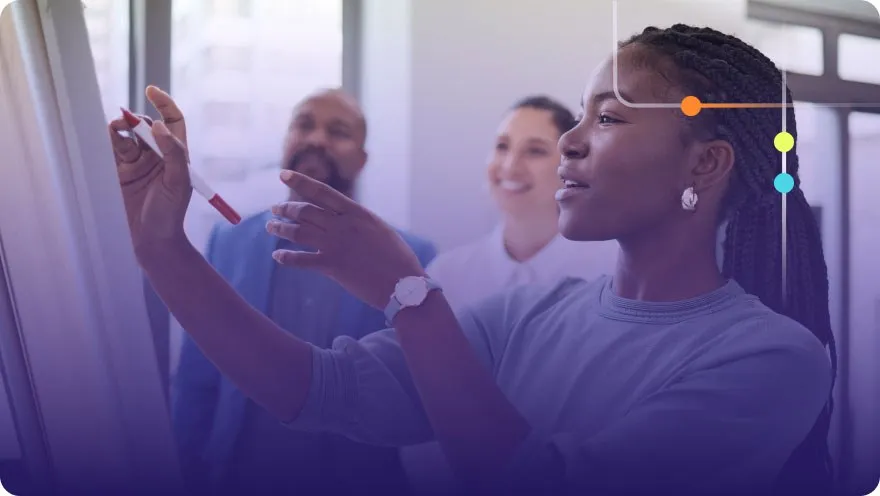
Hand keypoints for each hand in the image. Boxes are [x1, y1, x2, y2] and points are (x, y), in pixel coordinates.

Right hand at [108, 86, 191, 258]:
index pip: (173, 121)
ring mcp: (136, 163)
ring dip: (120, 128)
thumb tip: (159, 126)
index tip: (151, 91)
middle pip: (145, 125)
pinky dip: (108, 140)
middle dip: (135, 119)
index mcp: (176, 155)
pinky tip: (107, 140)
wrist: (151, 240)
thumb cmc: (170, 214)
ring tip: (115, 131)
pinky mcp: (118, 171)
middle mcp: (157, 155)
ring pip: (125, 134)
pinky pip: (111, 148)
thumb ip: (174, 153)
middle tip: (126, 122)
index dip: (164, 103)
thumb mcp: (179, 183)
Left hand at [267, 170, 425, 308]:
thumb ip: (358, 221)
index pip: (322, 192)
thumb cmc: (397, 258)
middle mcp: (343, 225)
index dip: (300, 182)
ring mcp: (335, 245)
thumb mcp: (379, 229)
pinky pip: (301, 260)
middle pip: (305, 212)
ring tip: (271, 227)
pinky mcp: (332, 266)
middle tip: (275, 209)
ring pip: (298, 232)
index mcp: (357, 213)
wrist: (403, 284)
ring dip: (280, 228)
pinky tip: (278, 256)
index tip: (283, 175)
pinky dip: (286, 257)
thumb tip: (343, 217)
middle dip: (286, 209)